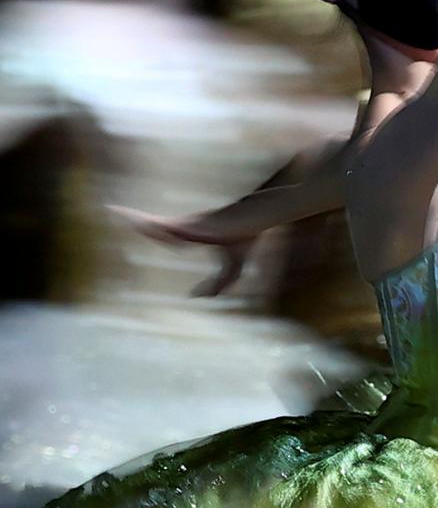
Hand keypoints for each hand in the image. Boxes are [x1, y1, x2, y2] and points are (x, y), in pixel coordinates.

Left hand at [108, 205, 255, 296]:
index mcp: (195, 235)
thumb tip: (195, 298)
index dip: (157, 234)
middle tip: (116, 212)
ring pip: (154, 223)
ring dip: (134, 218)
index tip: (143, 230)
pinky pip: (159, 224)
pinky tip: (129, 218)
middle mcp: (187, 227)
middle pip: (157, 226)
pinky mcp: (187, 224)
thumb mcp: (234, 269)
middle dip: (138, 221)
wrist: (255, 219)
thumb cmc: (246, 237)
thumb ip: (218, 285)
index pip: (170, 237)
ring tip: (113, 210)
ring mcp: (186, 225)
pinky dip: (143, 221)